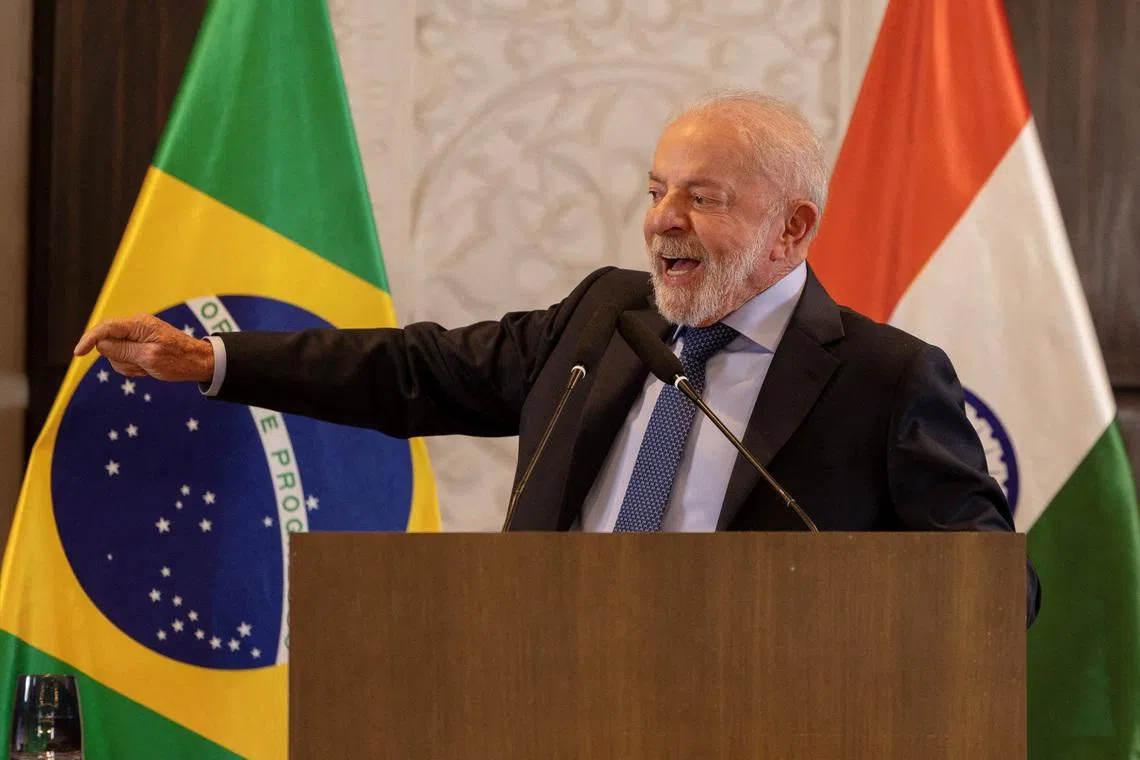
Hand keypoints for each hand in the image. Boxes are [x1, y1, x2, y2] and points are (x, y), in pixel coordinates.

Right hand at [73, 315, 214, 382]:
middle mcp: (135, 328)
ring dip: (129, 366)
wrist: (198, 362)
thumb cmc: (178, 360)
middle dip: (119, 359)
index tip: (78, 354)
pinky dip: (134, 368)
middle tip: (142, 366)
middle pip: (107, 344)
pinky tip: (148, 369)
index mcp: (138, 325)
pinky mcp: (138, 347)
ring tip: (149, 368)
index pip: (105, 328)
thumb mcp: (150, 358)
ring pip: (115, 355)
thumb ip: (123, 351)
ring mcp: (136, 337)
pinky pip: (124, 360)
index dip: (89, 340)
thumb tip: (101, 345)